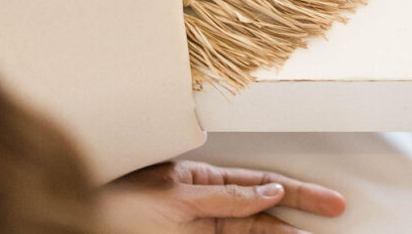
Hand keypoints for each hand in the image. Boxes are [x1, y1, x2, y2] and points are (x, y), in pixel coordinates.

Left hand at [100, 160, 344, 233]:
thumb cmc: (113, 209)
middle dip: (300, 213)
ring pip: (251, 233)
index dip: (297, 194)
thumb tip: (268, 192)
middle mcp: (202, 208)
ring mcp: (196, 231)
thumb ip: (224, 197)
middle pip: (263, 211)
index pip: (260, 186)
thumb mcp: (173, 201)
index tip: (329, 202)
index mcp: (198, 183)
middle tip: (336, 215)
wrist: (75, 228)